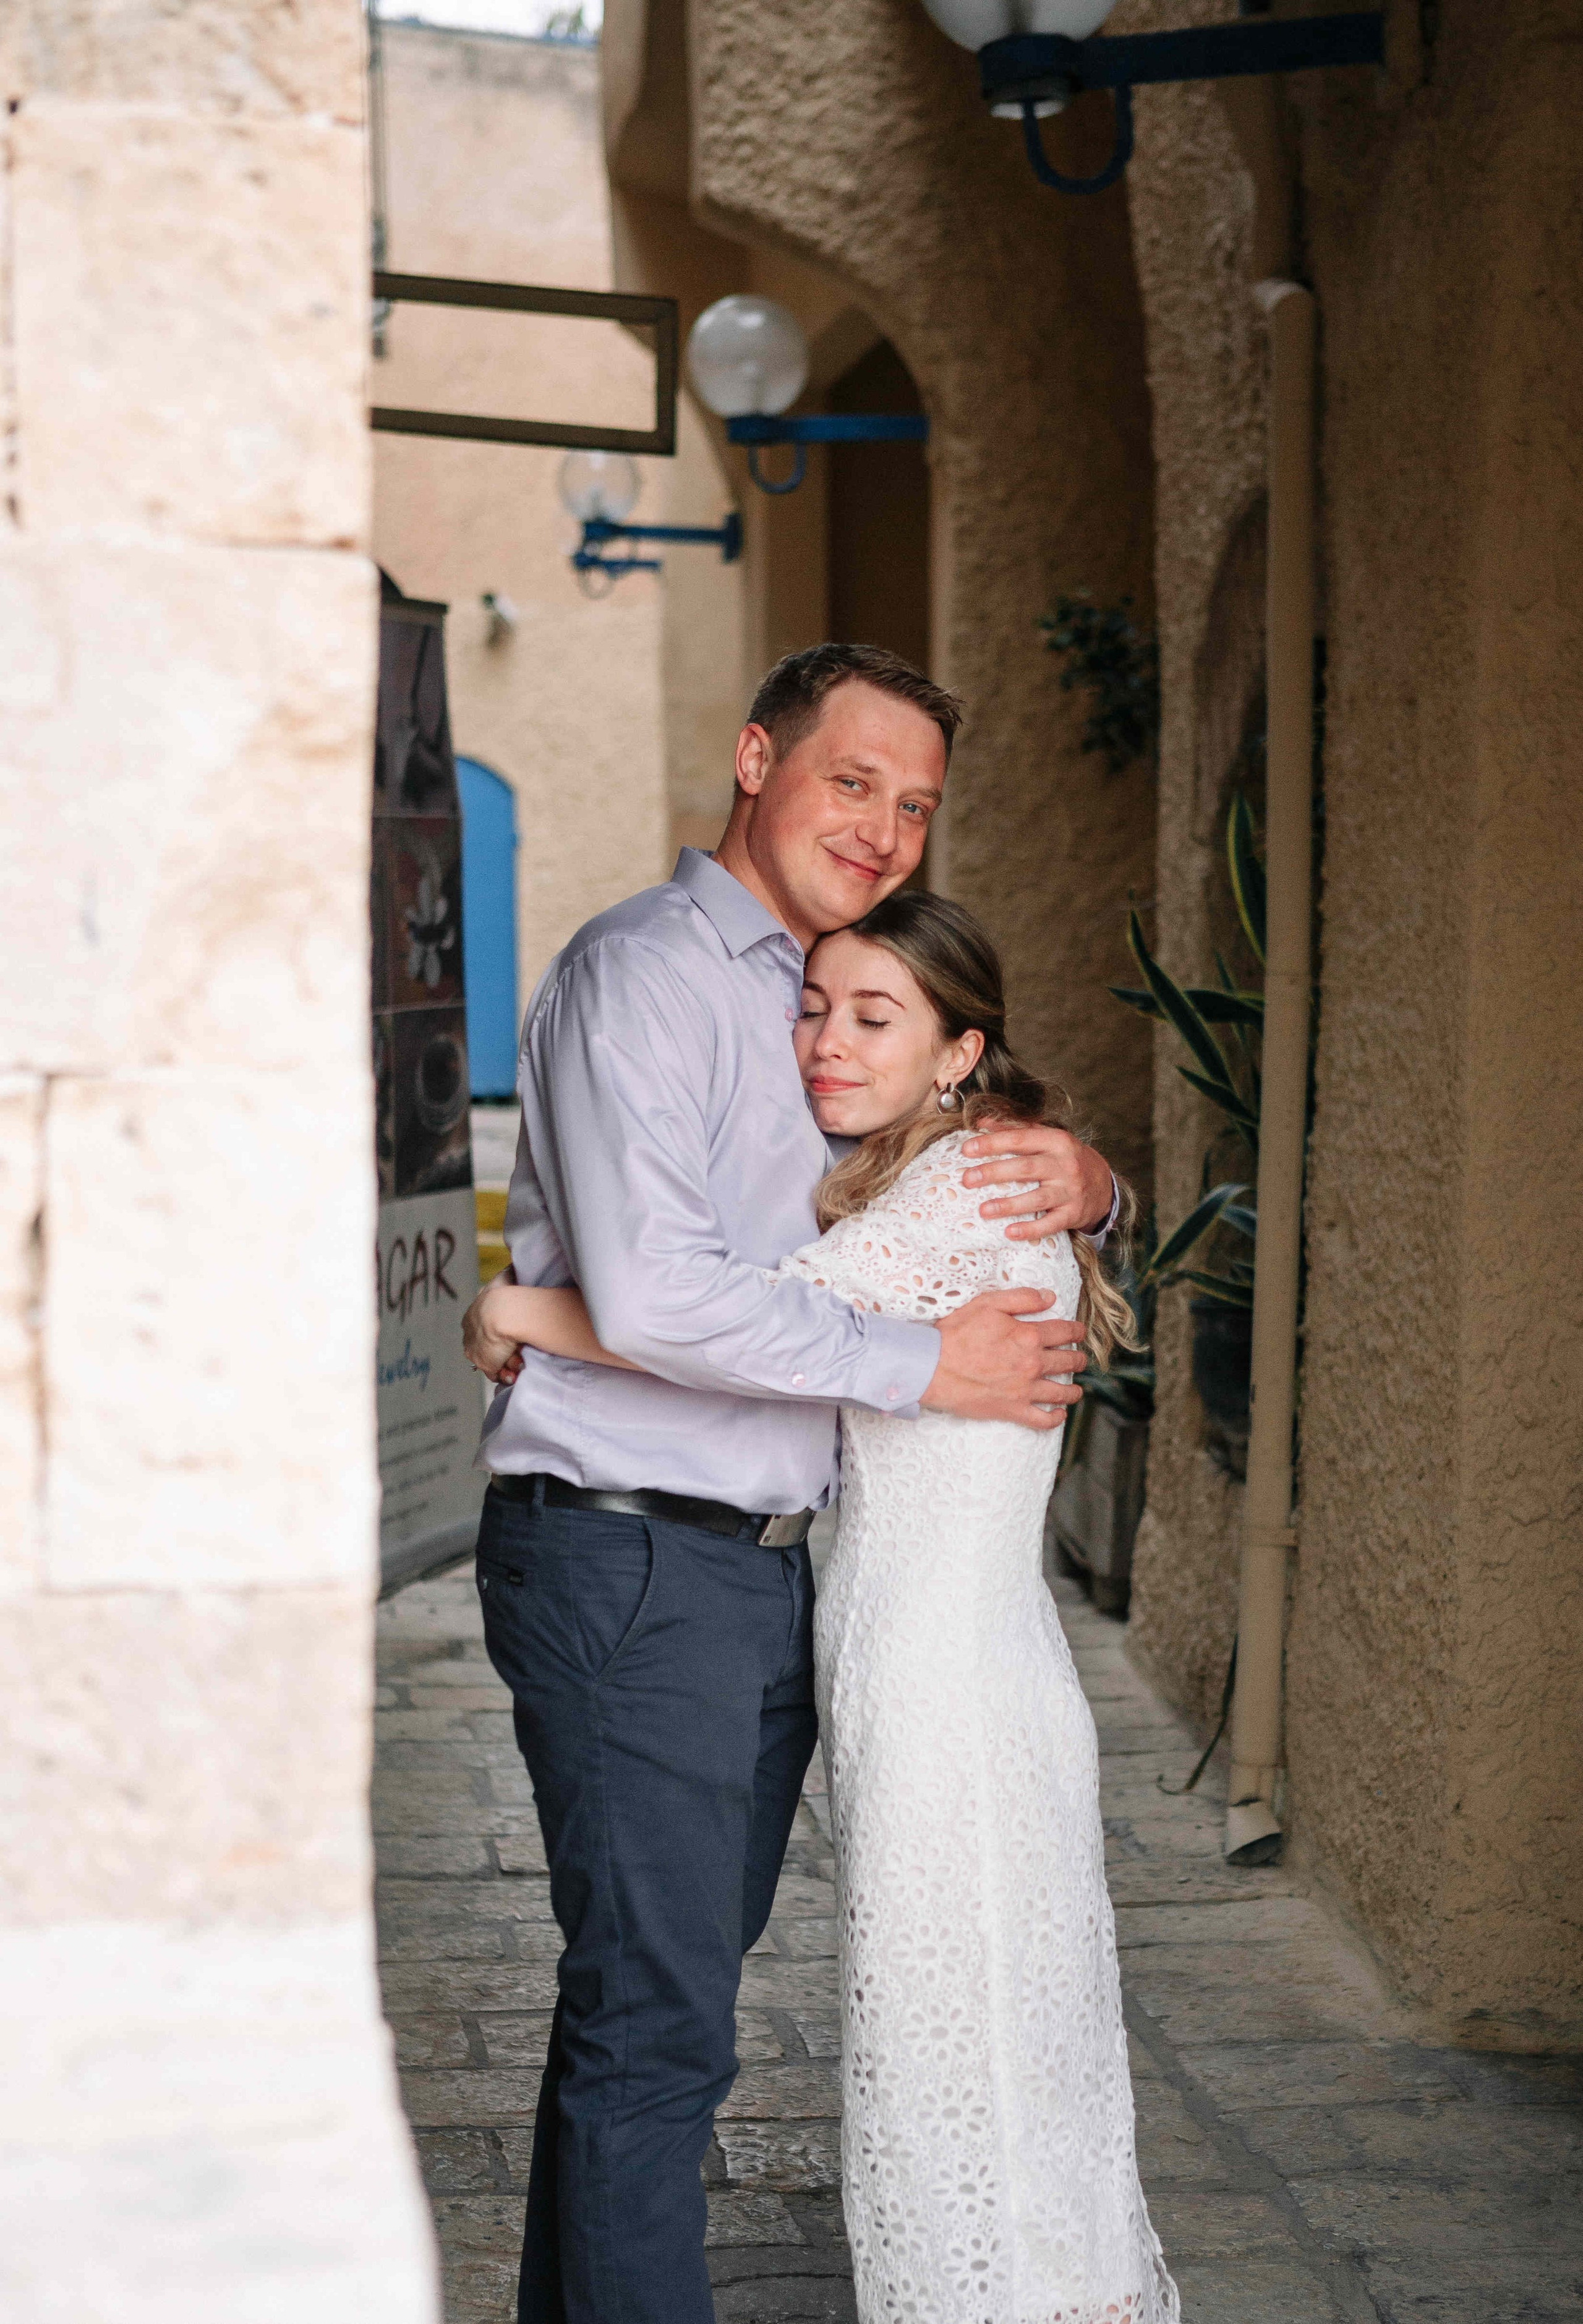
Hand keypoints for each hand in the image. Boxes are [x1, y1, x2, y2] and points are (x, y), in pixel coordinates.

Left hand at [462, 1279, 525, 1385]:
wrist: (504, 1311)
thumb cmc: (506, 1293)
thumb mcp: (504, 1278)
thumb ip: (505, 1277)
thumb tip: (512, 1268)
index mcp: (471, 1317)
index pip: (481, 1329)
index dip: (497, 1332)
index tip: (513, 1332)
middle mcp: (470, 1335)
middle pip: (487, 1347)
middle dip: (504, 1349)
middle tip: (520, 1345)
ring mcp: (476, 1352)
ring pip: (494, 1360)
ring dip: (510, 1360)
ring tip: (522, 1354)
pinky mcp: (486, 1365)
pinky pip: (499, 1373)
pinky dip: (510, 1372)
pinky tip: (519, 1364)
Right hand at [920, 1288, 1086, 1431]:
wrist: (932, 1367)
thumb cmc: (956, 1333)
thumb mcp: (987, 1303)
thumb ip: (1021, 1298)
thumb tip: (1049, 1297)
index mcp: (1028, 1336)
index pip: (1064, 1332)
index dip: (1076, 1331)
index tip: (1080, 1332)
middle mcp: (1032, 1364)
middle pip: (1067, 1361)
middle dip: (1078, 1359)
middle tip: (1080, 1359)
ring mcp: (1024, 1390)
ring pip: (1061, 1392)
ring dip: (1073, 1390)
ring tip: (1076, 1389)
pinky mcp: (1012, 1410)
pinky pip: (1042, 1419)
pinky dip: (1055, 1418)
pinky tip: (1059, 1414)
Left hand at [961, 1123, 1115, 1241]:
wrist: (1104, 1185)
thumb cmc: (1066, 1158)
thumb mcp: (1047, 1138)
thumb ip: (1016, 1129)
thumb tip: (981, 1123)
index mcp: (1056, 1141)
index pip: (1020, 1139)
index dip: (992, 1144)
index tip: (966, 1150)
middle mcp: (1065, 1165)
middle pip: (1026, 1168)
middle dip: (994, 1173)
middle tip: (967, 1180)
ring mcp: (1070, 1191)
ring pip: (1037, 1198)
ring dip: (1009, 1205)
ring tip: (983, 1210)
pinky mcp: (1073, 1214)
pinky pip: (1050, 1224)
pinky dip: (1031, 1229)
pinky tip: (1010, 1233)